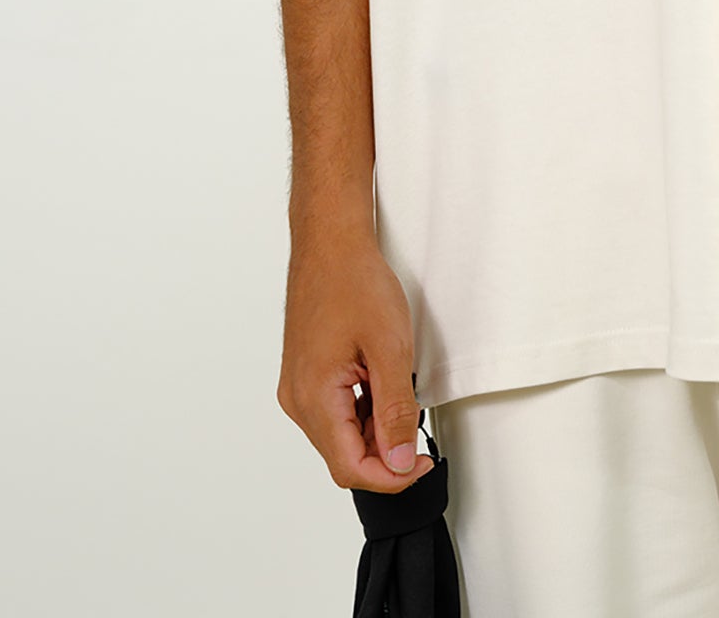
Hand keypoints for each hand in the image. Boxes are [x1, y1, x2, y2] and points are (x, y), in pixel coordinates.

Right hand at [276, 214, 434, 493]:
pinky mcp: (305, 375)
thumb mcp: (389, 348)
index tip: (420, 463)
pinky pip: (335, 411)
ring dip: (375, 430)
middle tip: (418, 430)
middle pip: (343, 455)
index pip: (350, 468)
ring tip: (401, 396)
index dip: (390, 477)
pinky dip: (363, 410)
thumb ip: (395, 410)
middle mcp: (298, 400)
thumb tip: (398, 462)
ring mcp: (299, 387)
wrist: (330, 243)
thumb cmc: (354, 282)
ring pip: (340, 434)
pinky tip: (382, 385)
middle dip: (385, 453)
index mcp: (313, 399)